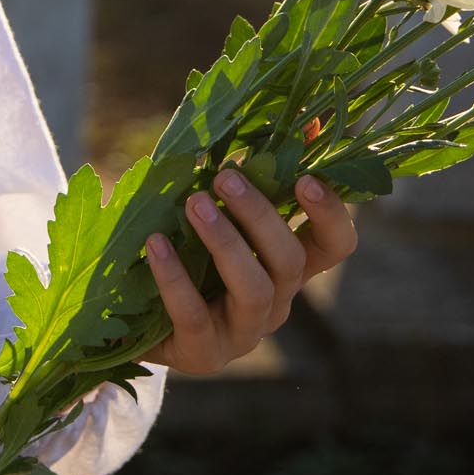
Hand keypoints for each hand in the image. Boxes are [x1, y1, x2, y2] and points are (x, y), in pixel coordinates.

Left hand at [137, 169, 358, 373]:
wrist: (137, 321)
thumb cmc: (190, 253)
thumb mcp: (224, 213)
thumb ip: (259, 174)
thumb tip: (306, 121)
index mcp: (290, 266)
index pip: (336, 245)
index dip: (330, 213)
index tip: (305, 176)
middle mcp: (278, 302)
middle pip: (292, 261)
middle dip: (261, 215)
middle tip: (225, 176)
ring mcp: (244, 332)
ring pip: (255, 290)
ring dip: (226, 242)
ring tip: (193, 203)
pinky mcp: (204, 353)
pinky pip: (195, 315)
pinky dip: (175, 276)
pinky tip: (155, 243)